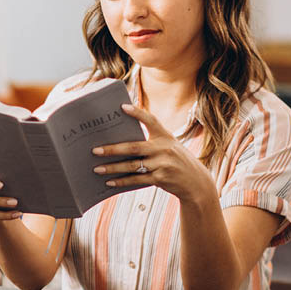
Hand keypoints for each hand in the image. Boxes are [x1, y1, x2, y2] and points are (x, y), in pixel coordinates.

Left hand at [91, 104, 215, 202]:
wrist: (195, 182)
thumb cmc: (176, 161)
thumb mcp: (169, 146)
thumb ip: (152, 141)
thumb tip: (121, 142)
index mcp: (165, 136)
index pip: (151, 120)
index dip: (137, 113)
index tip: (122, 107)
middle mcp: (164, 148)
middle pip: (133, 147)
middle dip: (112, 149)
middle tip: (95, 150)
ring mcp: (162, 164)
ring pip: (132, 165)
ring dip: (113, 167)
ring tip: (97, 168)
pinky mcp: (160, 178)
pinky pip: (137, 179)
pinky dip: (122, 181)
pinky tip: (110, 182)